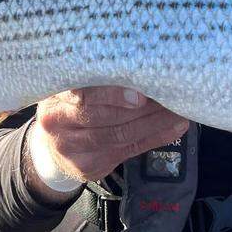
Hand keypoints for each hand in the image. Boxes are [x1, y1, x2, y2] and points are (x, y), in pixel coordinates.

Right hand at [31, 87, 188, 184]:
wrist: (53, 148)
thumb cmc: (71, 107)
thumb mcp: (72, 88)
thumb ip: (98, 80)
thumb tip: (145, 65)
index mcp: (54, 97)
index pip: (82, 95)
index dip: (112, 95)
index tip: (141, 92)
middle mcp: (56, 122)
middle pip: (105, 116)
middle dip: (143, 106)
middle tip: (170, 94)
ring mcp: (71, 148)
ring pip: (120, 134)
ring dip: (155, 122)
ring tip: (178, 110)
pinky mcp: (88, 166)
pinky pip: (129, 150)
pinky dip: (156, 137)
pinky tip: (175, 128)